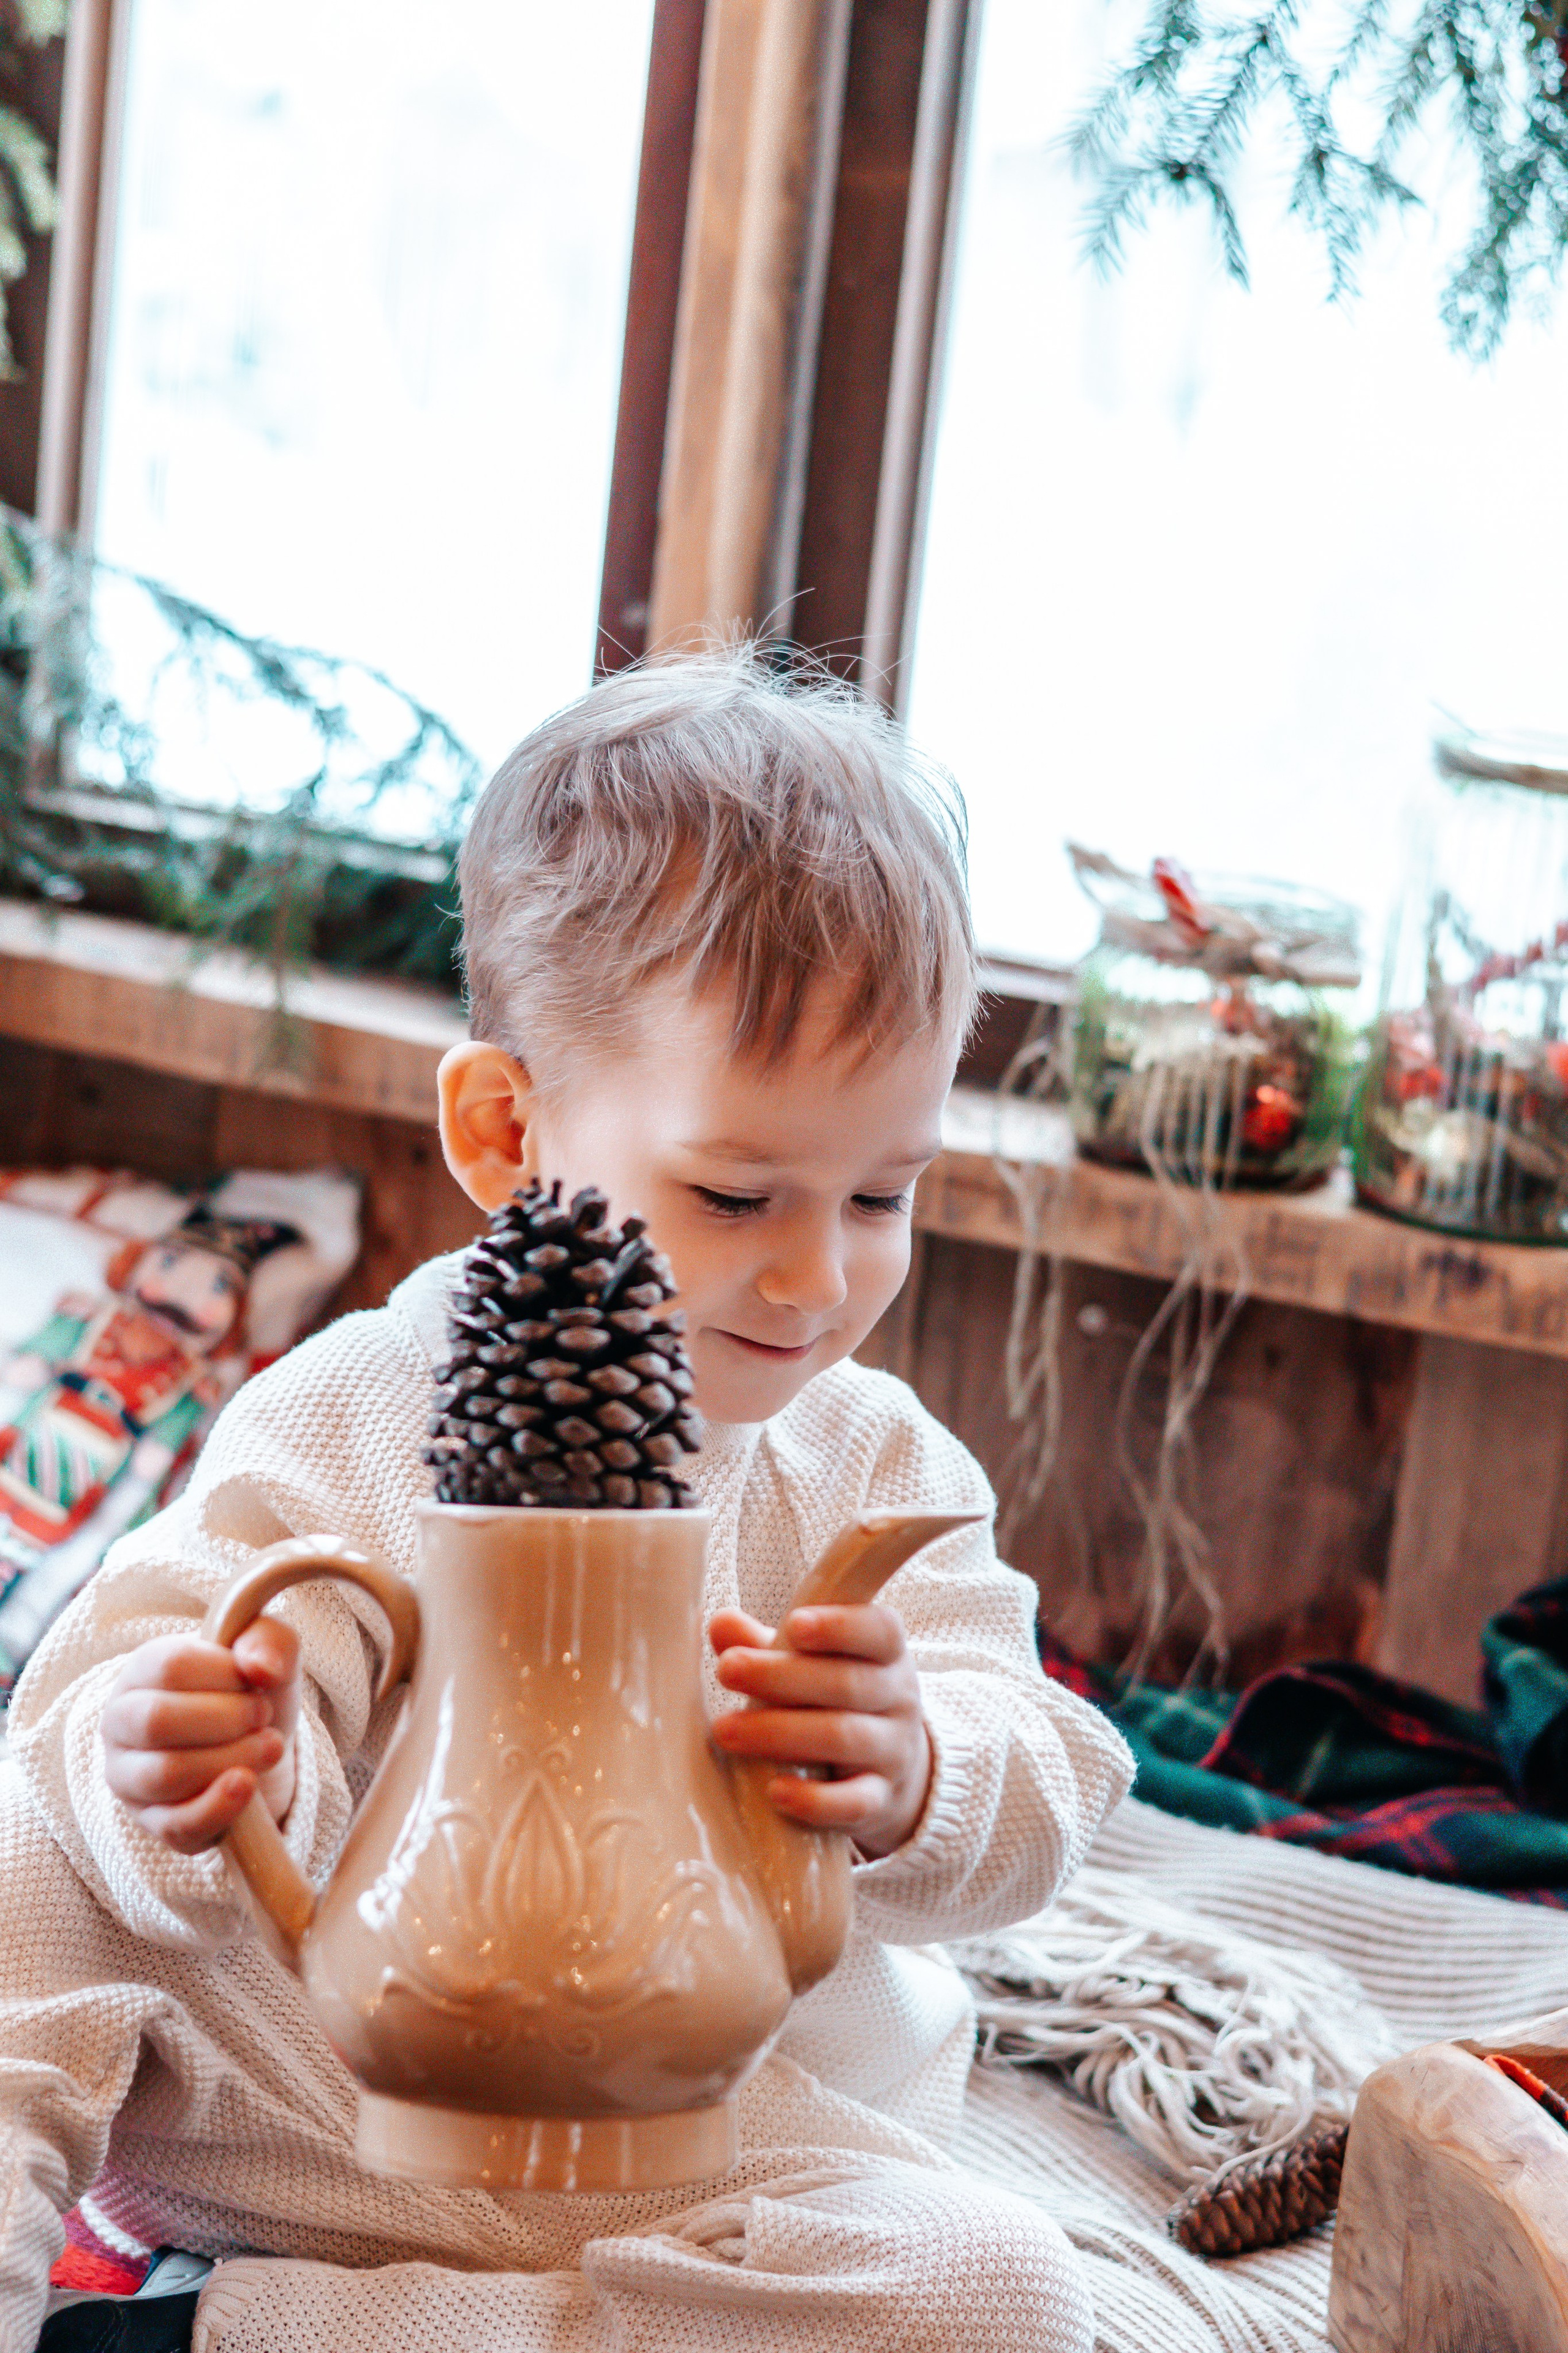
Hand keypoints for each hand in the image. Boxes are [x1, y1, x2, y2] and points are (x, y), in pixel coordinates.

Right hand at [101, 1622, 300, 1854]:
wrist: (258, 1747)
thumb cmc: (251, 1691)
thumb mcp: (269, 1654)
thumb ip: (270, 1641)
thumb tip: (262, 1668)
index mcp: (143, 1669)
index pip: (170, 1666)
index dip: (225, 1673)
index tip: (257, 1680)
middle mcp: (122, 1722)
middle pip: (157, 1721)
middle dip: (227, 1719)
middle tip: (263, 1715)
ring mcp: (130, 1777)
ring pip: (165, 1774)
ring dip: (231, 1759)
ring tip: (270, 1746)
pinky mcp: (154, 1822)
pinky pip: (176, 1824)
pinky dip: (218, 1806)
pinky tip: (248, 1785)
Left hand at [708, 1603, 931, 1859]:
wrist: (887, 1769)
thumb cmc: (834, 1698)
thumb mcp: (810, 1663)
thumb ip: (768, 1642)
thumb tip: (722, 1624)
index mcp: (887, 1652)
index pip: (879, 1630)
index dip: (840, 1625)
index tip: (793, 1624)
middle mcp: (899, 1698)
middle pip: (847, 1682)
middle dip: (780, 1676)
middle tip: (726, 1670)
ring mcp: (894, 1751)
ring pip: (844, 1737)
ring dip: (779, 1733)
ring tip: (725, 1731)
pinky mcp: (881, 1799)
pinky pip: (855, 1802)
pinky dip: (815, 1799)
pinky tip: (775, 1791)